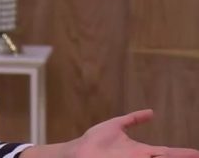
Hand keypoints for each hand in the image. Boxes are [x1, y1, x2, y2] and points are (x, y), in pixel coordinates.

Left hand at [67, 109, 198, 157]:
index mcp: (142, 152)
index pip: (167, 153)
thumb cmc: (96, 140)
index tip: (198, 153)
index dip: (184, 153)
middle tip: (197, 156)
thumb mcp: (117, 125)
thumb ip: (133, 119)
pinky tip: (162, 157)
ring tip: (189, 156)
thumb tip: (151, 112)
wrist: (78, 151)